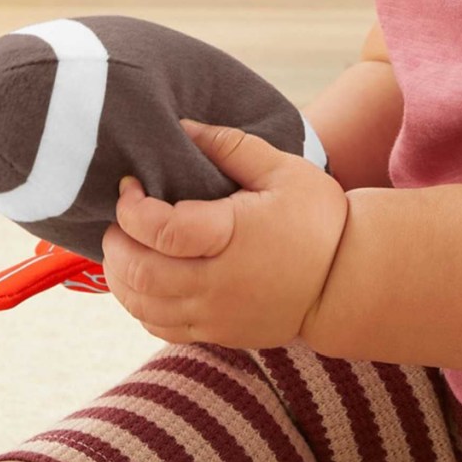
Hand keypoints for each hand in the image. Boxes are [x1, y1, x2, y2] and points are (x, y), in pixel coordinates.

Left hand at [101, 119, 347, 348]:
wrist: (345, 281)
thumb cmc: (317, 219)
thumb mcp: (283, 169)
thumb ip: (229, 145)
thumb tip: (182, 127)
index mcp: (232, 236)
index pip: (160, 230)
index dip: (130, 208)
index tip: (129, 187)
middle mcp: (218, 283)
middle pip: (141, 273)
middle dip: (116, 244)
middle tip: (118, 221)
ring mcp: (215, 314)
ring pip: (143, 306)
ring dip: (120, 277)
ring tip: (122, 249)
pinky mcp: (216, 333)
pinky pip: (160, 327)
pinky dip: (139, 305)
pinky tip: (142, 282)